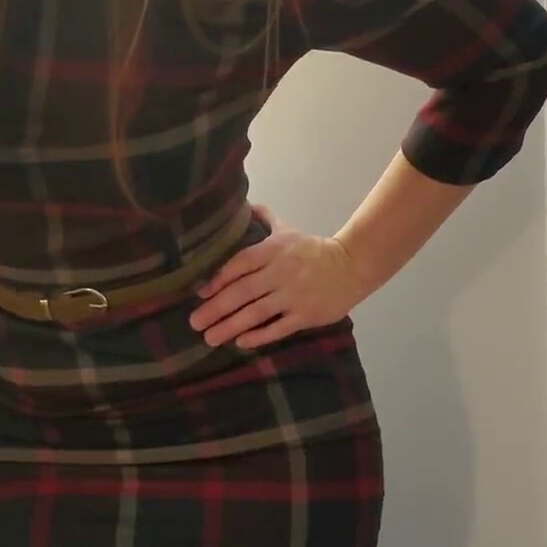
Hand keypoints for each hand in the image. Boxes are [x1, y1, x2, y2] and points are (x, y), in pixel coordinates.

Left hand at [188, 203, 369, 348]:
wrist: (352, 265)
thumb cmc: (313, 250)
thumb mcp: (288, 230)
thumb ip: (265, 219)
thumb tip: (244, 204)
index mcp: (274, 250)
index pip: (240, 264)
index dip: (219, 278)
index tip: (200, 293)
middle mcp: (281, 272)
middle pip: (243, 292)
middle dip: (216, 308)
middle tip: (194, 322)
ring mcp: (294, 295)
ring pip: (256, 313)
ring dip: (230, 326)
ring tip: (210, 337)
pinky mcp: (306, 315)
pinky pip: (278, 328)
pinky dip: (259, 336)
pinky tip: (241, 342)